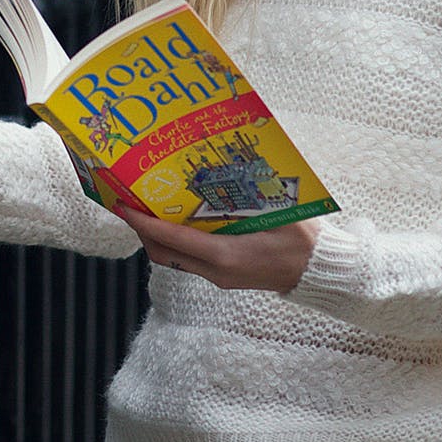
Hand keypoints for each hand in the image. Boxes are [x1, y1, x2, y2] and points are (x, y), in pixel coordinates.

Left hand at [113, 204, 321, 293]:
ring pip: (174, 259)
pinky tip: (180, 221)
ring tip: (150, 210)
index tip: (123, 206)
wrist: (318, 271)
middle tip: (131, 203)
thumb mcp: (272, 209)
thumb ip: (243, 191)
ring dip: (158, 237)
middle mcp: (216, 271)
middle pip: (163, 253)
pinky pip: (189, 261)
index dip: (142, 222)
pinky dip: (177, 242)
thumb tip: (217, 163)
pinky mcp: (224, 278)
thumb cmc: (300, 239)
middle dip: (142, 230)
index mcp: (224, 255)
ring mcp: (219, 278)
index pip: (170, 238)